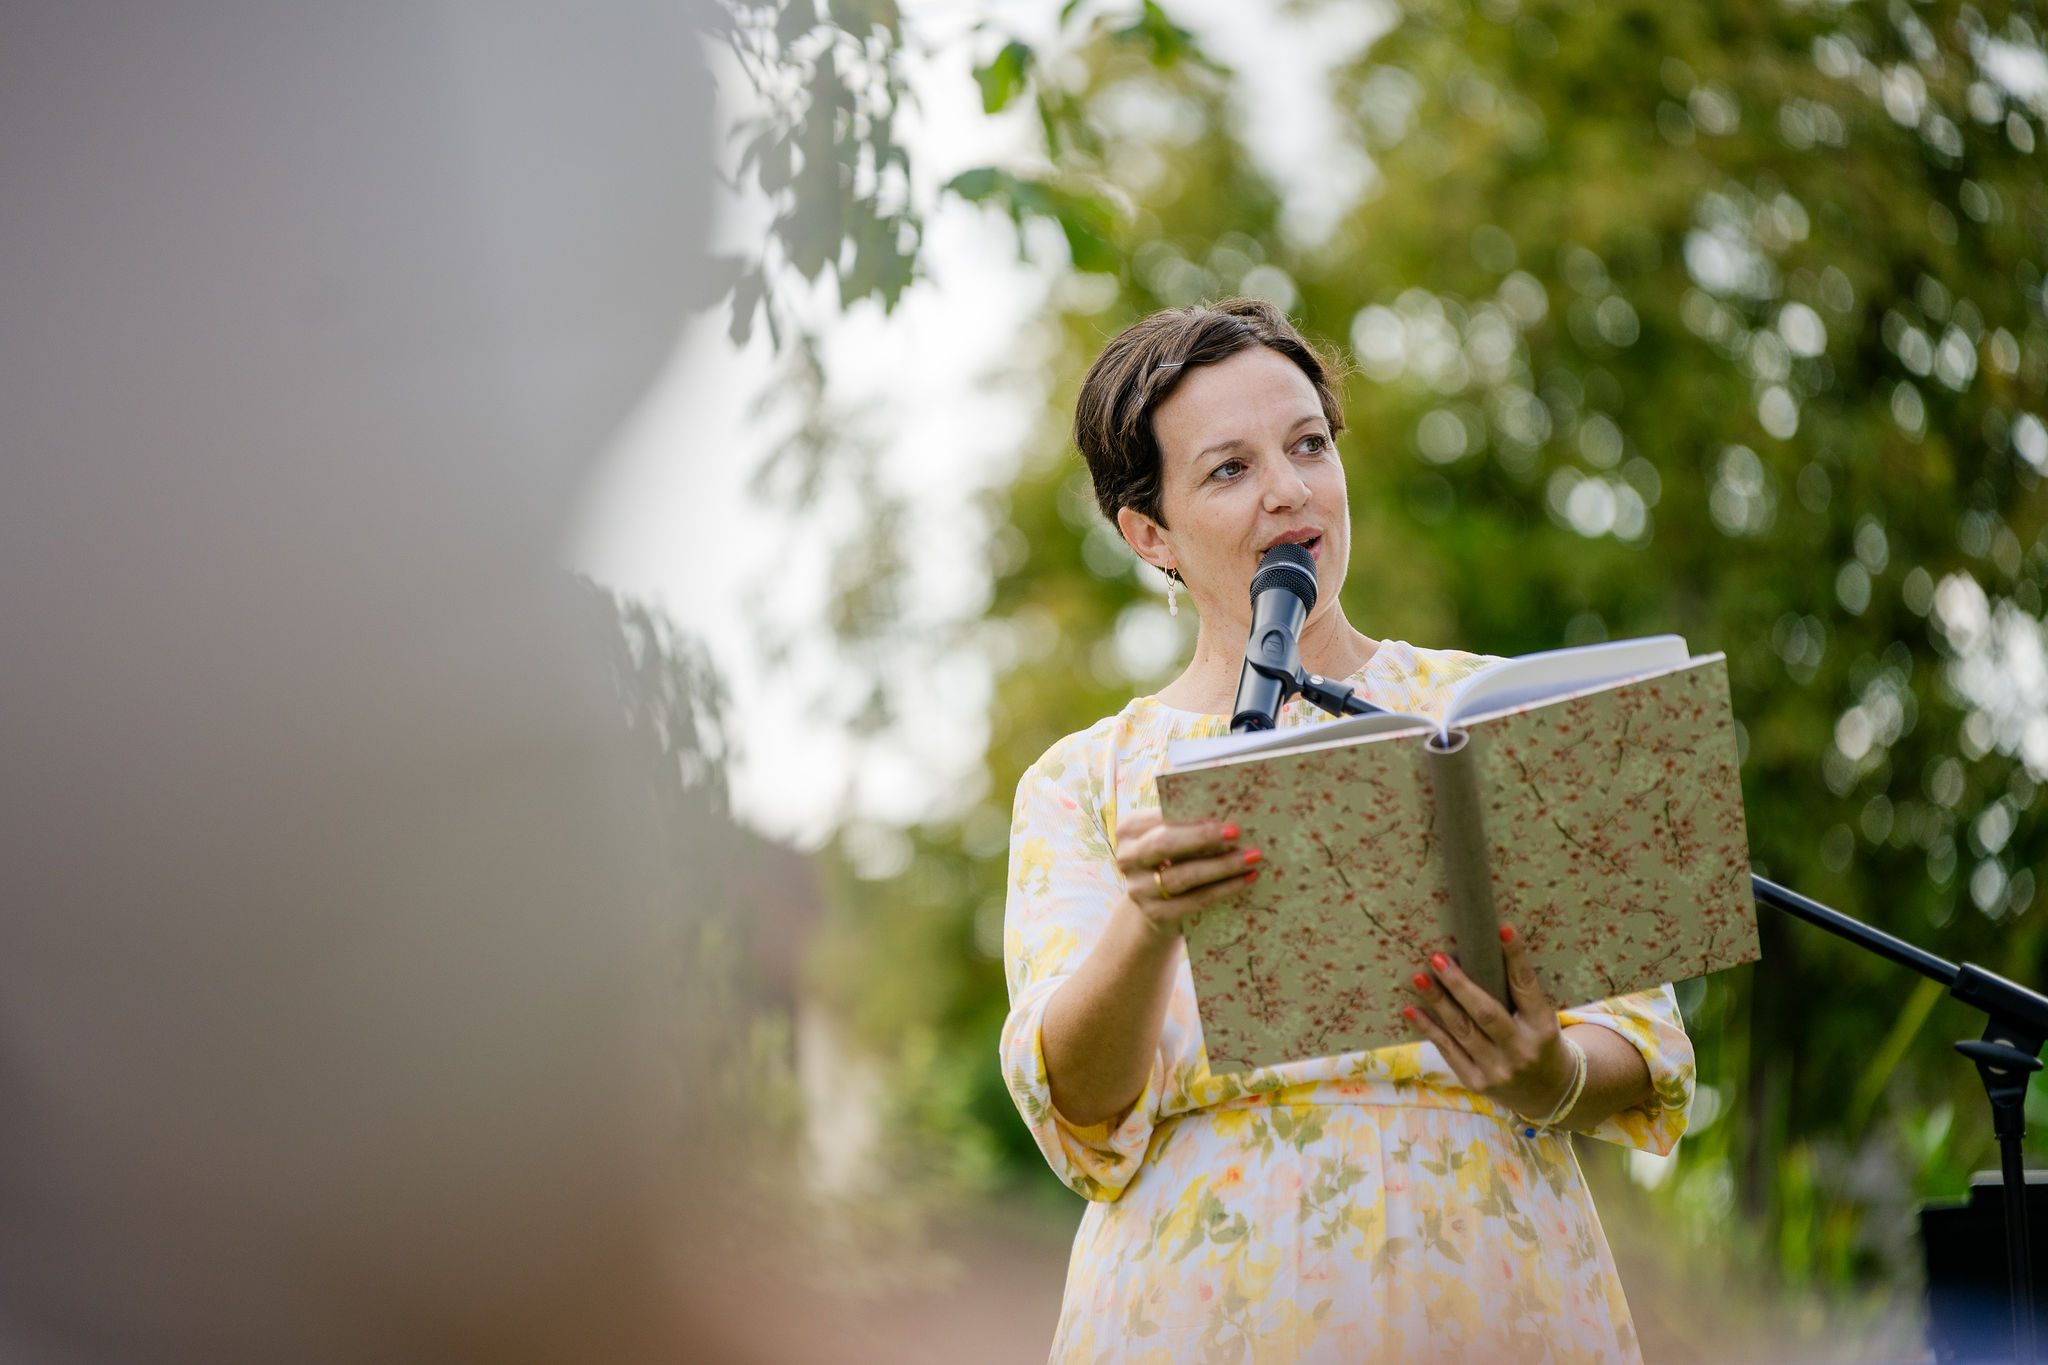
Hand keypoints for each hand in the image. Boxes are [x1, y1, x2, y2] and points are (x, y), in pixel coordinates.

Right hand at [1114, 808, 1260, 937]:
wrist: (1157, 906)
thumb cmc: (1172, 860)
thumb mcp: (1172, 840)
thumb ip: (1188, 825)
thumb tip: (1228, 813)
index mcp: (1128, 829)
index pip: (1158, 818)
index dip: (1188, 818)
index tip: (1220, 813)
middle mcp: (1126, 858)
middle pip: (1164, 844)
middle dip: (1203, 837)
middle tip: (1237, 832)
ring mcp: (1138, 889)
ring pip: (1183, 875)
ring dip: (1222, 865)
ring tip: (1251, 857)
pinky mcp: (1155, 913)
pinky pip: (1195, 900)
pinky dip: (1224, 889)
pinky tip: (1246, 879)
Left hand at [1402, 926, 1575, 1121]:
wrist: (1548, 1093)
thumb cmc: (1538, 1042)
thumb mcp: (1540, 1019)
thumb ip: (1515, 994)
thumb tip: (1478, 951)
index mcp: (1542, 1027)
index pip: (1525, 986)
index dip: (1514, 957)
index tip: (1501, 929)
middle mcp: (1521, 1050)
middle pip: (1486, 1013)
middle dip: (1459, 985)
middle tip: (1437, 958)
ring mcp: (1498, 1070)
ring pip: (1462, 1030)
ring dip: (1438, 1002)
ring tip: (1418, 978)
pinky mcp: (1477, 1082)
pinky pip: (1448, 1050)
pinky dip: (1429, 1029)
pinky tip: (1412, 1009)